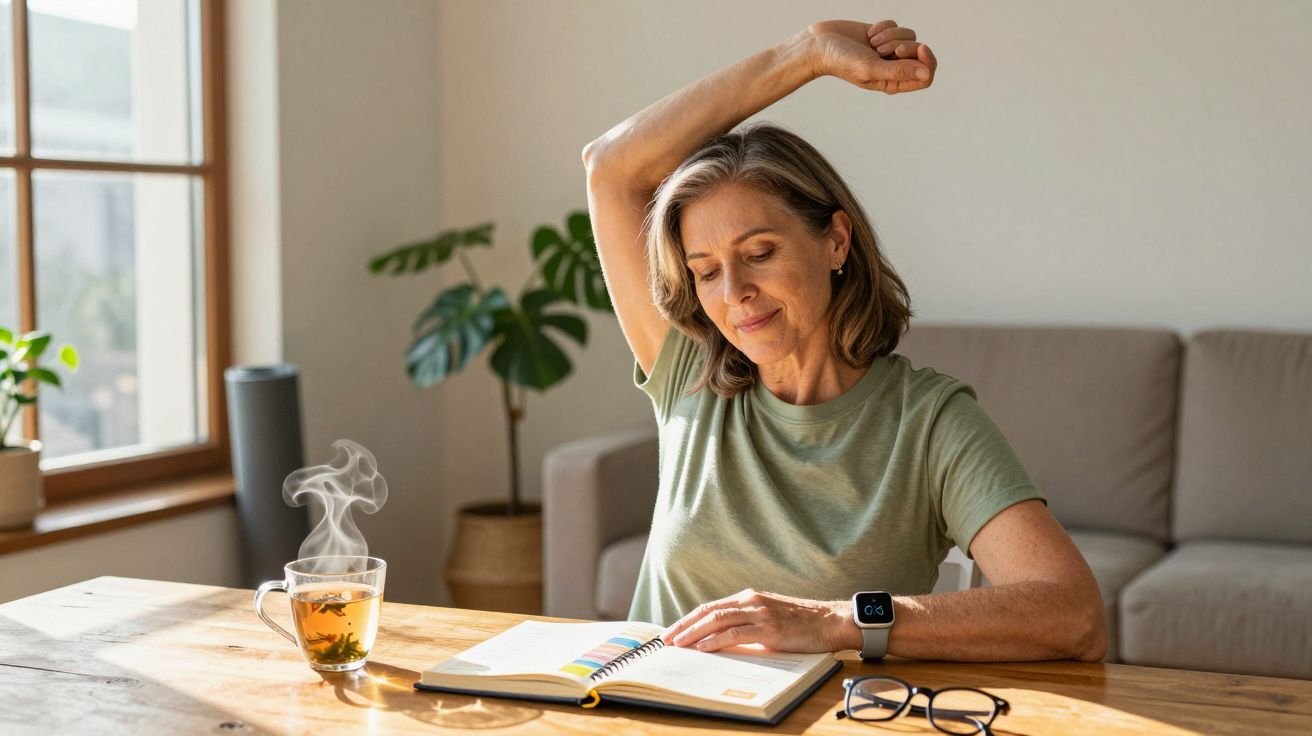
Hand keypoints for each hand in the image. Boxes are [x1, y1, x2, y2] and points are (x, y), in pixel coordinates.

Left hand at [659, 589, 852, 652]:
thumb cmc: (801, 623)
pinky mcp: (769, 628)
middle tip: (666, 639)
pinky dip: (715, 640)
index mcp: (748, 597)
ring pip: (717, 620)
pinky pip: (735, 633)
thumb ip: (747, 622)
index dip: (689, 619)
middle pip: (708, 611)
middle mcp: (750, 600)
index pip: (710, 607)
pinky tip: (703, 647)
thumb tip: (721, 639)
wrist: (830, 621)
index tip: (673, 631)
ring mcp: (759, 613)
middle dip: (684, 626)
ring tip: (678, 644)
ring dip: (694, 633)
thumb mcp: (769, 616)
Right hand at [806, 19, 936, 93]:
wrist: (820, 44)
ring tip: (872, 42)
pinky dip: (883, 26)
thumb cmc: (841, 61)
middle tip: (884, 48)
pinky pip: (896, 25)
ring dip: (891, 35)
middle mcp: (893, 67)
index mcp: (893, 83)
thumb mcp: (870, 68)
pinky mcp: (882, 34)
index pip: (925, 76)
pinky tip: (868, 33)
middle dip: (905, 45)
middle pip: (919, 54)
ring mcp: (887, 50)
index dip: (928, 61)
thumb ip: (898, 71)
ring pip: (909, 36)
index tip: (920, 48)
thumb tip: (926, 73)